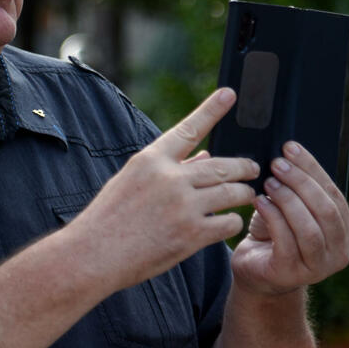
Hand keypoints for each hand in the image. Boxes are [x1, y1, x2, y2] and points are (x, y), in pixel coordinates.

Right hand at [74, 88, 258, 289]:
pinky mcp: (191, 234)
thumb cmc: (110, 218)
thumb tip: (204, 156)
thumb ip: (168, 169)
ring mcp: (182, 206)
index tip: (230, 94)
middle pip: (222, 165)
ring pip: (232, 192)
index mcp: (150, 161)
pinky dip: (233, 221)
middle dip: (244, 167)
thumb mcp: (132, 183)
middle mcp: (168, 178)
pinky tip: (228, 223)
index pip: (188, 129)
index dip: (212, 110)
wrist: (94, 253)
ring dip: (244, 194)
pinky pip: (228, 222)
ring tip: (248, 195)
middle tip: (254, 168)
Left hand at [231, 142, 348, 295]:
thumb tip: (288, 153)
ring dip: (287, 200)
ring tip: (268, 183)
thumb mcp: (292, 209)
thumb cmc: (275, 233)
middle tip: (277, 164)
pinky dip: (273, 217)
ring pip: (309, 228)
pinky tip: (259, 202)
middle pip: (326, 210)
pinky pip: (286, 242)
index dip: (313, 168)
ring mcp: (318, 267)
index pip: (334, 194)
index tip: (290, 147)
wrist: (255, 269)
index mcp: (346, 231)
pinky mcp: (291, 273)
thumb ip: (299, 189)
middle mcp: (339, 252)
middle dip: (301, 182)